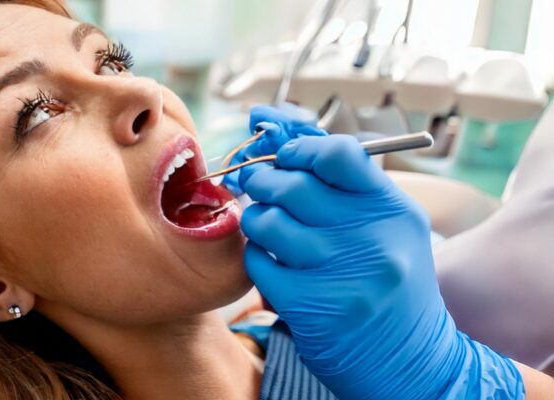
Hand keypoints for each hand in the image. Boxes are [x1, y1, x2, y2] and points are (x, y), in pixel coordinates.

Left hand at [237, 106, 525, 398]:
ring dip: (256, 218)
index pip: (338, 154)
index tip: (286, 157)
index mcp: (392, 209)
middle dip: (263, 179)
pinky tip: (273, 261)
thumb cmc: (387, 280)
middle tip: (257, 183)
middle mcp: (371, 238)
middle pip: (293, 185)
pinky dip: (257, 256)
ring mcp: (339, 273)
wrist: (405, 359)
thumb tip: (276, 131)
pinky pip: (258, 261)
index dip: (300, 148)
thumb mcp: (385, 225)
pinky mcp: (308, 305)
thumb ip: (340, 181)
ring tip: (266, 225)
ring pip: (267, 221)